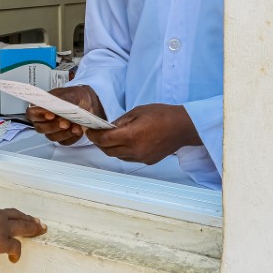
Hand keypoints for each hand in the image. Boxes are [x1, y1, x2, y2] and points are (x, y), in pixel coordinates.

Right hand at [0, 195, 46, 262]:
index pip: (0, 212)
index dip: (8, 215)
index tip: (12, 216)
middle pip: (17, 216)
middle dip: (28, 219)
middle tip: (38, 221)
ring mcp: (0, 227)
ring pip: (23, 226)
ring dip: (33, 228)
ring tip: (40, 230)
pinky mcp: (0, 240)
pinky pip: (14, 246)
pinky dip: (16, 252)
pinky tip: (15, 258)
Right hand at [25, 86, 104, 145]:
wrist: (88, 103)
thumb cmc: (75, 96)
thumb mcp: (70, 94)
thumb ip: (62, 100)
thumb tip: (57, 105)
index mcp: (41, 106)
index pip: (32, 113)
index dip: (39, 115)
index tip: (51, 114)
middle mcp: (44, 119)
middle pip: (40, 128)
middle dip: (53, 126)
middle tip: (65, 122)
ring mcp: (52, 130)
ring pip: (52, 137)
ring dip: (64, 133)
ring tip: (75, 127)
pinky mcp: (62, 137)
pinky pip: (63, 142)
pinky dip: (71, 137)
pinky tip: (78, 130)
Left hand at [85, 104, 200, 163]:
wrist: (183, 127)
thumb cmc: (162, 115)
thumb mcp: (137, 111)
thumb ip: (121, 121)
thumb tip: (108, 127)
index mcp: (131, 136)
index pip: (104, 140)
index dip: (94, 136)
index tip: (90, 131)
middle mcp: (135, 150)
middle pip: (108, 151)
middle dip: (99, 143)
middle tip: (96, 134)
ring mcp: (141, 157)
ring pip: (117, 156)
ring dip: (110, 148)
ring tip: (109, 138)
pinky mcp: (148, 161)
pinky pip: (128, 158)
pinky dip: (122, 152)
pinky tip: (124, 143)